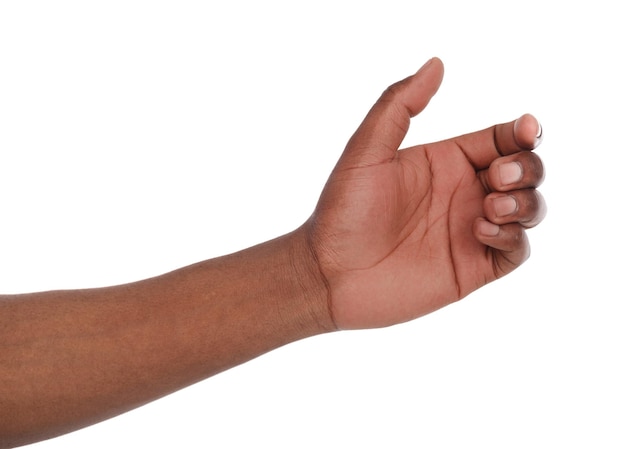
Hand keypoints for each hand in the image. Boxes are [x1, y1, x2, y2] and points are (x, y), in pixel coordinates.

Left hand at [306, 58, 545, 328]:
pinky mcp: (472, 267)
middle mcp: (463, 193)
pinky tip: (479, 231)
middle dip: (527, 167)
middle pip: (525, 170)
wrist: (330, 273)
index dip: (523, 132)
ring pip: (529, 208)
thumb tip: (436, 63)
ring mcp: (470, 231)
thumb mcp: (367, 149)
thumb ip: (399, 104)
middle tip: (497, 176)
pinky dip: (512, 237)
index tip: (526, 130)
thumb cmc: (343, 210)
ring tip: (490, 205)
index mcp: (446, 161)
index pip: (502, 139)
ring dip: (525, 201)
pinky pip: (516, 250)